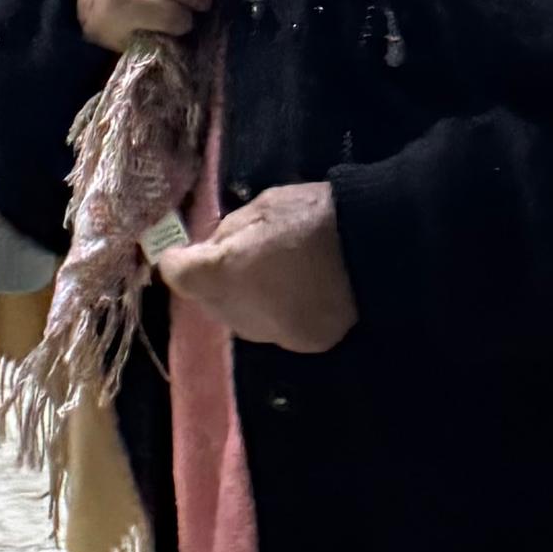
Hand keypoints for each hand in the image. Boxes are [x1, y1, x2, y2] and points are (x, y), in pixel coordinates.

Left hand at [158, 181, 357, 351]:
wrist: (375, 247)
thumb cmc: (315, 216)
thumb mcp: (262, 206)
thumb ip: (226, 232)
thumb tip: (209, 248)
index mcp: (222, 272)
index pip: (177, 275)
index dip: (178, 261)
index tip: (185, 251)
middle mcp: (238, 312)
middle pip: (206, 301)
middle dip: (212, 281)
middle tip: (235, 257)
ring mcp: (270, 334)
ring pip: (238, 319)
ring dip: (242, 300)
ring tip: (267, 276)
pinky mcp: (300, 344)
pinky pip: (272, 329)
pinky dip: (274, 314)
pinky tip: (294, 294)